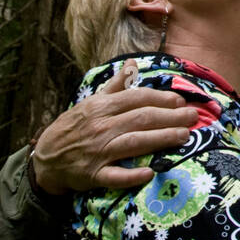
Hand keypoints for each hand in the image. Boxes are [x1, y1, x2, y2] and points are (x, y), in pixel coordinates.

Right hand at [31, 62, 197, 195]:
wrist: (46, 157)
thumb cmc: (75, 126)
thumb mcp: (92, 101)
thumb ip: (116, 85)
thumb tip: (132, 63)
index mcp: (102, 107)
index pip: (137, 98)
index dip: (161, 99)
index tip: (181, 101)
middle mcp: (101, 127)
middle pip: (141, 119)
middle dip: (170, 116)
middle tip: (193, 117)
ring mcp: (98, 152)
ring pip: (133, 143)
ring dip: (161, 139)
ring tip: (184, 136)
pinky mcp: (94, 175)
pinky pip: (114, 176)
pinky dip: (132, 175)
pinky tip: (150, 173)